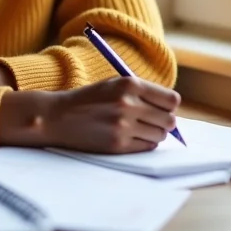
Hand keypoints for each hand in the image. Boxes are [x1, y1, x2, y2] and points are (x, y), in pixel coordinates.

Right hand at [0, 77, 179, 153]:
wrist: (58, 116)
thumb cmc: (89, 99)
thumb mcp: (114, 85)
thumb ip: (141, 92)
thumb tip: (171, 109)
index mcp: (129, 83)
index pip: (171, 99)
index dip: (169, 105)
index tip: (163, 107)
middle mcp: (128, 104)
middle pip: (169, 120)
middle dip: (164, 121)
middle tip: (152, 121)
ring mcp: (123, 125)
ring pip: (159, 135)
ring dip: (153, 133)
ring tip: (137, 128)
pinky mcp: (117, 144)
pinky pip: (147, 147)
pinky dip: (143, 143)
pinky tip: (129, 136)